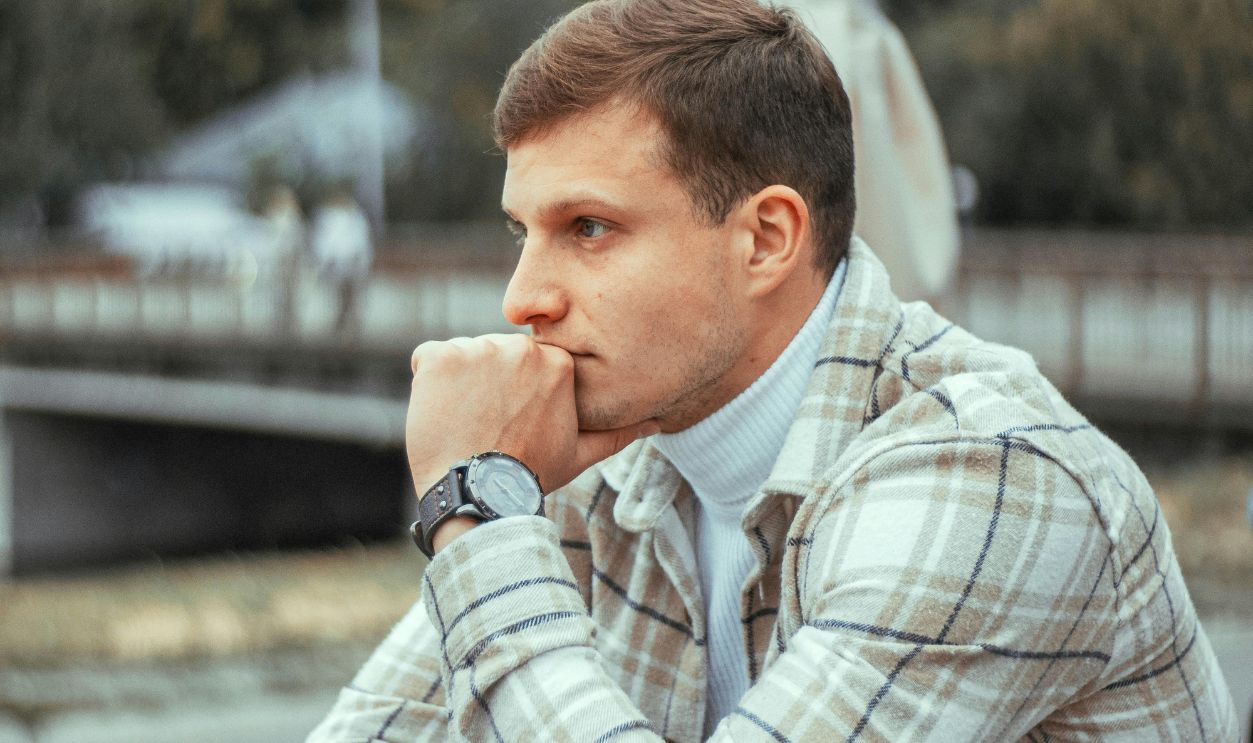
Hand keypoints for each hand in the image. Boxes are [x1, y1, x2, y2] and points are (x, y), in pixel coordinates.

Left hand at [406, 334, 657, 528]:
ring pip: (462, 358)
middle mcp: (519, 347)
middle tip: (486, 426)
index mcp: (555, 363)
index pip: (525, 363)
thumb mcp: (580, 454)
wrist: (480, 494)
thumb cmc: (529, 474)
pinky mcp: (439, 357)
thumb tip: (657, 423)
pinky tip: (440, 414)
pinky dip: (426, 383)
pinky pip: (426, 359)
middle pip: (493, 356)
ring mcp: (477, 350)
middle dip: (487, 385)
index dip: (514, 393)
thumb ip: (616, 433)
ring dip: (458, 385)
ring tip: (465, 424)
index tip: (508, 422)